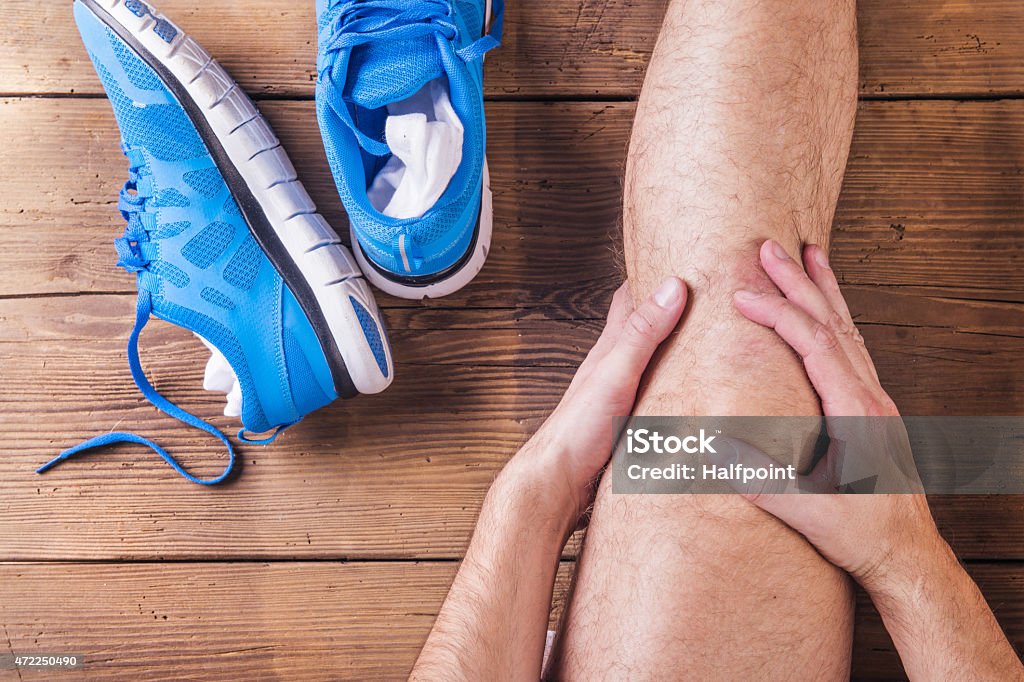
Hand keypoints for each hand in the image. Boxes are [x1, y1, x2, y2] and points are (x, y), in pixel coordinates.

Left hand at [509, 277, 687, 526]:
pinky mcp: (631, 424)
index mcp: (611, 349)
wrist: (558, 482)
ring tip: (717, 344)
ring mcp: (624, 396)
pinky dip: (680, 390)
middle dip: (675, 313)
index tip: (681, 256)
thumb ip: (642, 333)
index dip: (651, 274)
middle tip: (711, 298)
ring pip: (656, 365)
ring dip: (681, 354)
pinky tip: (697, 396)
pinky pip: (661, 398)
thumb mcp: (615, 373)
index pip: (629, 299)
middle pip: (647, 330)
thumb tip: (672, 286)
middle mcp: (617, 368)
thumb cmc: (578, 429)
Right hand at [729, 240, 944, 593]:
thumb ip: (760, 478)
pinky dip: (836, 317)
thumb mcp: (806, 510)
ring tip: (807, 255)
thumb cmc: (862, 532)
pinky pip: (854, 348)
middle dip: (799, 282)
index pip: (815, 345)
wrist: (907, 552)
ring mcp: (875, 400)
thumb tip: (712, 446)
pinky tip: (826, 311)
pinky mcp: (872, 408)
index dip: (778, 315)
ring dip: (823, 290)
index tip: (743, 296)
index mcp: (855, 412)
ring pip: (848, 329)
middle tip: (771, 247)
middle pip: (833, 323)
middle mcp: (870, 397)